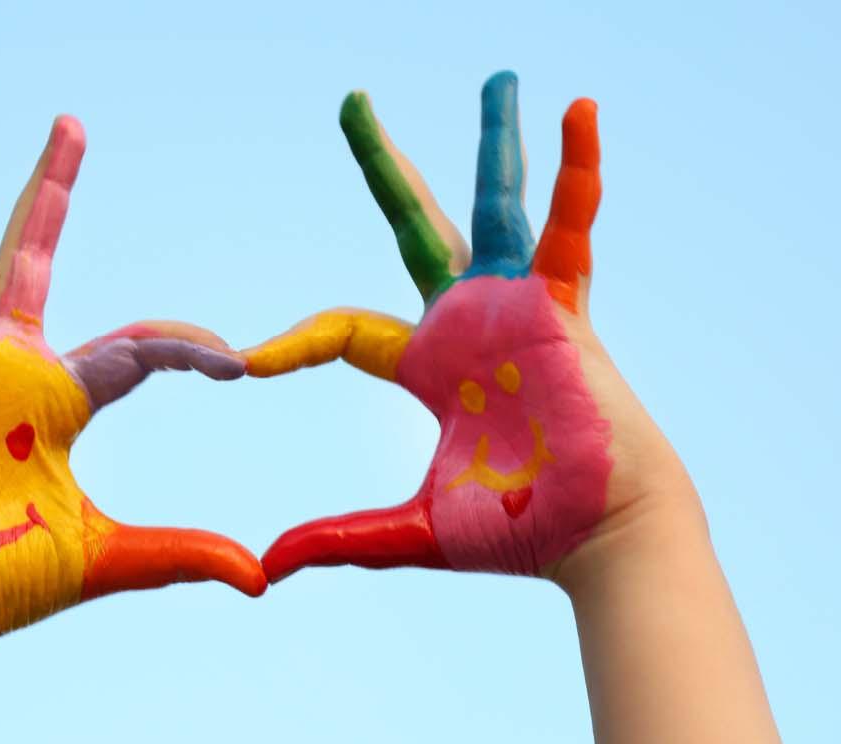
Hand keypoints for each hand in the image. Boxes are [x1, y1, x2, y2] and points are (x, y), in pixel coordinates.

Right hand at [0, 116, 264, 642]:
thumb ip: (181, 555)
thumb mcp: (110, 557)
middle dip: (54, 191)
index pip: (134, 348)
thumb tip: (257, 579)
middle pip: (31, 256)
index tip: (236, 364)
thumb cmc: (4, 583)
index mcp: (54, 399)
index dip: (186, 348)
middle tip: (73, 124)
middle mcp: (1, 368)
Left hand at [247, 72, 694, 582]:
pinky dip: (578, 173)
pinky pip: (570, 230)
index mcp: (430, 364)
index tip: (244, 361)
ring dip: (497, 141)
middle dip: (384, 166)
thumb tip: (266, 569)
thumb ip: (340, 538)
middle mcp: (470, 321)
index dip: (292, 340)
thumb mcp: (410, 532)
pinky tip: (578, 112)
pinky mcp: (563, 307)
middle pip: (416, 225)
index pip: (343, 329)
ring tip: (498, 79)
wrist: (596, 538)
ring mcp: (519, 306)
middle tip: (352, 103)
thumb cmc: (519, 531)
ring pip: (498, 205)